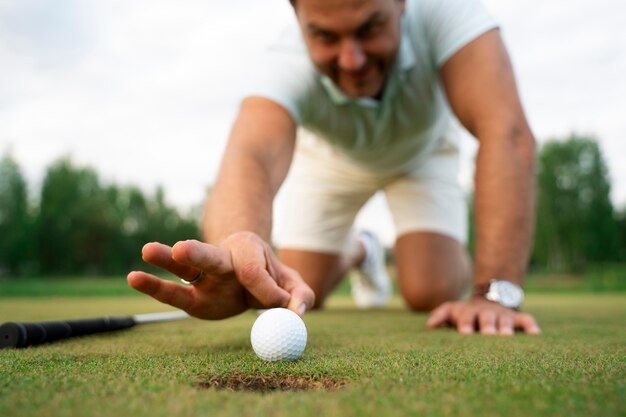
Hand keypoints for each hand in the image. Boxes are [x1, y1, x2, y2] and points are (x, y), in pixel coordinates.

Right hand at [127, 232, 314, 319]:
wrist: (248, 272)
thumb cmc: (271, 276)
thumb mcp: (292, 282)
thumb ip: (300, 295)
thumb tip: (296, 314)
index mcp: (249, 250)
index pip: (253, 273)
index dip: (267, 291)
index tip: (280, 303)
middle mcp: (222, 257)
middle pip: (211, 257)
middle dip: (197, 255)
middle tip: (181, 249)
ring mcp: (204, 275)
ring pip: (185, 267)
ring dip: (167, 261)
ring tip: (147, 250)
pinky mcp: (192, 296)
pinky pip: (174, 292)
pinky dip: (155, 287)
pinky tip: (134, 278)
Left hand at [426, 297, 540, 335]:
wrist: (489, 298)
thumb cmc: (466, 313)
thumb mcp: (452, 310)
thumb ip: (441, 315)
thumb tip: (430, 325)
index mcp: (468, 313)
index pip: (465, 317)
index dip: (465, 324)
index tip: (465, 333)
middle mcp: (485, 313)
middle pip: (486, 318)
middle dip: (487, 326)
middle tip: (488, 334)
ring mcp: (502, 315)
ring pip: (505, 320)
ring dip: (505, 327)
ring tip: (507, 336)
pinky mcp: (516, 318)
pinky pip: (525, 320)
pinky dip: (530, 325)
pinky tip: (535, 334)